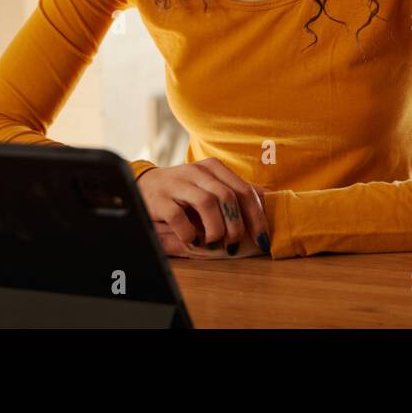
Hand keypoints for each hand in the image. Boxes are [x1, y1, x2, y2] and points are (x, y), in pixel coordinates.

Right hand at [137, 160, 270, 258]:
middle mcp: (197, 171)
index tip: (262, 240)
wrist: (143, 186)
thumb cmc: (184, 193)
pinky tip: (191, 240)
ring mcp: (178, 183)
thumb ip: (235, 194)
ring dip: (215, 230)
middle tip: (233, 245)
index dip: (257, 217)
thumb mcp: (210, 188)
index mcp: (214, 168)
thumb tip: (268, 201)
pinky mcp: (160, 199)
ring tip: (213, 244)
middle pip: (228, 197)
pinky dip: (189, 234)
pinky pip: (179, 217)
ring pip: (207, 204)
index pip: (244, 190)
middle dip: (236, 227)